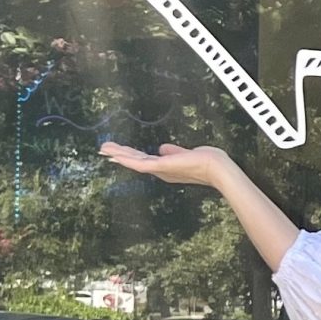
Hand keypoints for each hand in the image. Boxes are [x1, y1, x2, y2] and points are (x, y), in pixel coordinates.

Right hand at [99, 140, 237, 189]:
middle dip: (120, 155)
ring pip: (134, 161)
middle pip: (136, 161)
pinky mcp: (161, 166)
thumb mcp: (186, 154)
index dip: (131, 156)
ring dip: (118, 154)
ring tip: (103, 148)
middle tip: (104, 149)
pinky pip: (139, 163)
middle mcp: (161, 171)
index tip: (119, 151)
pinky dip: (126, 159)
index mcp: (167, 168)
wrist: (217, 168)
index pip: (145, 160)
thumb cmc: (208, 162)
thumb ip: (174, 152)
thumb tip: (162, 148)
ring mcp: (160, 170)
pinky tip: (115, 155)